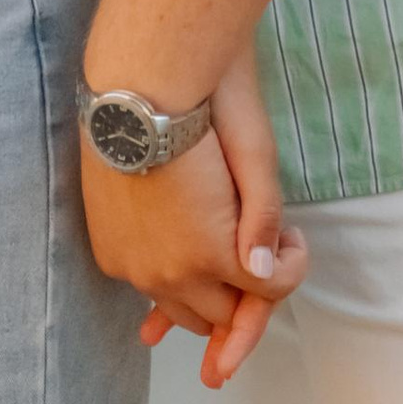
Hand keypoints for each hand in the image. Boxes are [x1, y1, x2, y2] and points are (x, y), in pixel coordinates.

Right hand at [134, 47, 304, 386]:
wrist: (133, 90)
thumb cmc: (201, 116)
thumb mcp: (253, 159)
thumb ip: (263, 221)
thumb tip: (264, 272)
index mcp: (209, 256)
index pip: (268, 290)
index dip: (290, 268)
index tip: (293, 239)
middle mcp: (168, 275)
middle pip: (223, 313)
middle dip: (249, 290)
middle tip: (259, 250)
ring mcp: (132, 268)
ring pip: (181, 309)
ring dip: (207, 295)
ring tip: (223, 263)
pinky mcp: (109, 253)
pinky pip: (145, 287)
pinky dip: (168, 282)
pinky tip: (180, 267)